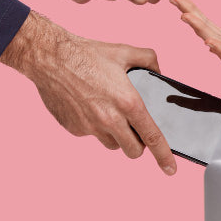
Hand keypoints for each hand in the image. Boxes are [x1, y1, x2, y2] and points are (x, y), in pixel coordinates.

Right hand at [0, 10, 176, 174]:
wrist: (49, 58)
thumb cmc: (88, 54)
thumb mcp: (125, 51)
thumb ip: (149, 60)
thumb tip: (159, 72)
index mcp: (128, 103)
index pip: (151, 137)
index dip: (163, 155)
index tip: (171, 169)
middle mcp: (110, 119)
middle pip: (133, 151)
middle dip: (138, 145)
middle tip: (136, 130)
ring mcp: (90, 127)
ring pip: (112, 144)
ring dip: (117, 136)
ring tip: (110, 113)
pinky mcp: (74, 129)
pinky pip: (92, 135)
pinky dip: (95, 126)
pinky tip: (89, 106)